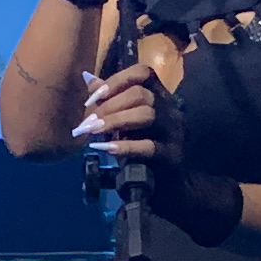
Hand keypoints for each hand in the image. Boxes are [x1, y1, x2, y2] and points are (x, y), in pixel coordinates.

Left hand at [74, 63, 238, 243]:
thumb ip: (110, 102)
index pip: (142, 73)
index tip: (93, 97)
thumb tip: (89, 82)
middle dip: (109, 106)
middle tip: (87, 121)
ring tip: (93, 132)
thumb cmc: (143, 151)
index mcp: (159, 96)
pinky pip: (149, 146)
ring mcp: (173, 132)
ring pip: (146, 114)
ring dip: (115, 121)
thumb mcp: (125, 123)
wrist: (169, 187)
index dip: (117, 80)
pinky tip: (105, 149)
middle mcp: (170, 109)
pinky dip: (124, 146)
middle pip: (140, 94)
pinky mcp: (171, 155)